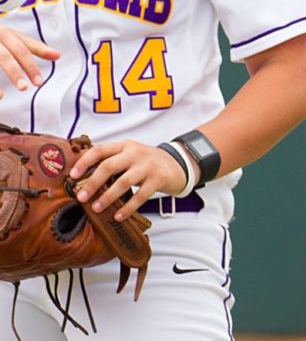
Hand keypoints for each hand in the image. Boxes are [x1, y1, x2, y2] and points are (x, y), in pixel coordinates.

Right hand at [0, 26, 58, 97]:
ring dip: (4, 74)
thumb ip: (33, 46)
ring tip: (4, 95)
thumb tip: (57, 55)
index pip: (22, 49)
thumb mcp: (11, 36)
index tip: (39, 82)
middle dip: (15, 71)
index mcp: (4, 32)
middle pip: (4, 55)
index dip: (30, 66)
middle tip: (25, 88)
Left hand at [70, 140, 187, 220]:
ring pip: (123, 182)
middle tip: (81, 197)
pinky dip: (128, 207)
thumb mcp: (130, 156)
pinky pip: (140, 196)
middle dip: (92, 183)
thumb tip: (83, 180)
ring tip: (97, 208)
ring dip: (107, 197)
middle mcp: (136, 153)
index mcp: (125, 146)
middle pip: (109, 166)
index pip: (100, 150)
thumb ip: (113, 162)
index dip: (84, 162)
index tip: (72, 176)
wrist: (178, 164)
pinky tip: (118, 215)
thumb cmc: (147, 163)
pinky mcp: (159, 179)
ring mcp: (148, 166)